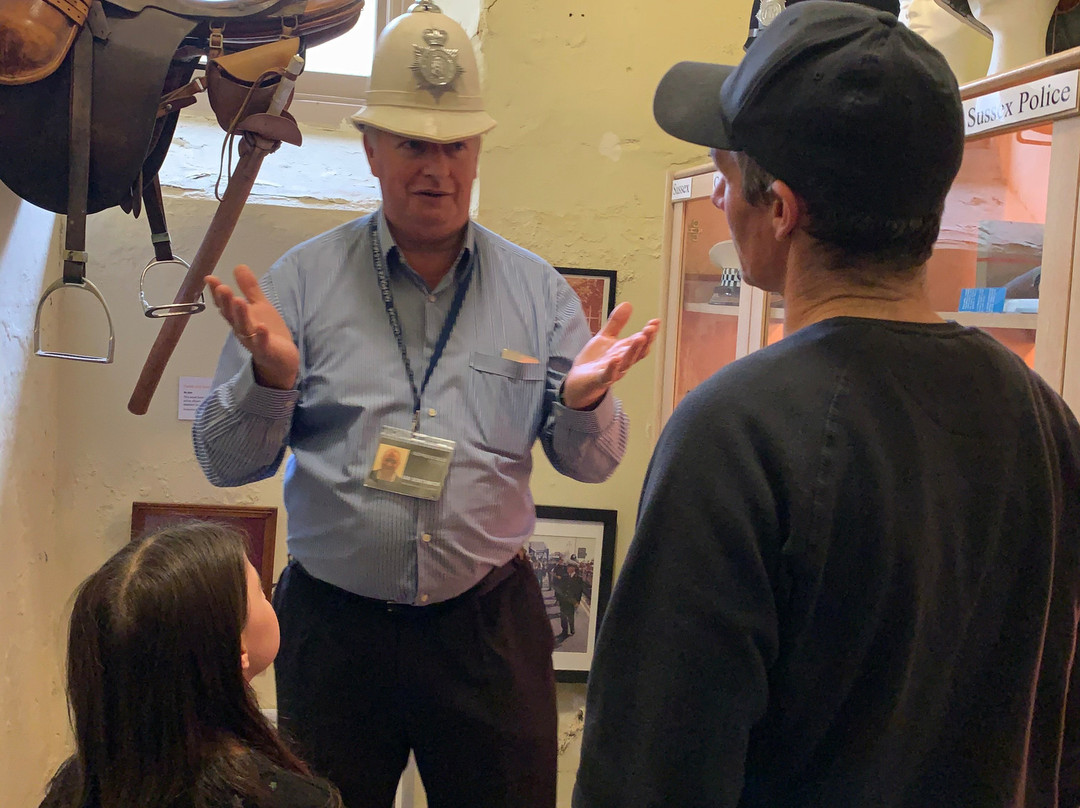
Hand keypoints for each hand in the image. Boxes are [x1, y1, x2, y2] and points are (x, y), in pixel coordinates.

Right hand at [206, 265, 298, 389]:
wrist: (282, 359)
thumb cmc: (267, 331)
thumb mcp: (259, 306)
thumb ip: (249, 288)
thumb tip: (239, 265)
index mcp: (238, 318)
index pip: (224, 304)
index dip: (217, 292)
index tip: (210, 278)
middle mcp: (241, 329)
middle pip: (231, 315)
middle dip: (226, 302)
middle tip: (222, 287)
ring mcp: (252, 341)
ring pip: (244, 328)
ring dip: (241, 315)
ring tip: (238, 300)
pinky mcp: (266, 351)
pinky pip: (261, 344)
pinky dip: (261, 336)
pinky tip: (261, 327)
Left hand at [562, 302, 659, 409]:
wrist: (578, 381)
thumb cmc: (595, 360)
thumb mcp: (605, 337)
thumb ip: (616, 323)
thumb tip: (628, 304)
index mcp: (624, 351)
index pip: (640, 342)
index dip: (649, 333)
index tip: (656, 321)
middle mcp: (622, 362)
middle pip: (637, 352)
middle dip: (645, 340)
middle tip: (650, 328)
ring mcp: (612, 372)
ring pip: (626, 362)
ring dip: (633, 350)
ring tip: (639, 337)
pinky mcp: (599, 379)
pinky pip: (608, 375)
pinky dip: (612, 368)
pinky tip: (615, 359)